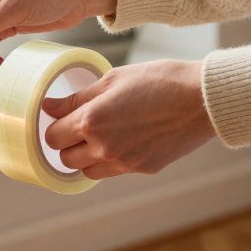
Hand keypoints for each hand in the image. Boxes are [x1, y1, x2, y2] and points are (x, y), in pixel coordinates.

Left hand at [43, 59, 214, 178]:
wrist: (203, 99)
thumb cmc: (160, 80)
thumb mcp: (113, 79)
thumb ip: (77, 97)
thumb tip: (48, 106)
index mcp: (92, 121)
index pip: (53, 136)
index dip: (54, 126)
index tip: (60, 117)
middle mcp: (104, 147)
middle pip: (65, 159)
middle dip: (66, 144)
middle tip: (78, 126)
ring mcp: (123, 163)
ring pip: (87, 171)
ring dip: (85, 157)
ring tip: (100, 136)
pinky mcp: (142, 169)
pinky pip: (113, 171)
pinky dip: (110, 160)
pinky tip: (124, 140)